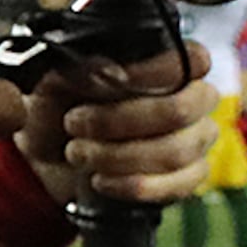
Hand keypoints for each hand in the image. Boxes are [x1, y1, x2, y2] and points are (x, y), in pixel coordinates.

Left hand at [17, 41, 215, 208]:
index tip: (111, 79)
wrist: (49, 156)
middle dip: (119, 121)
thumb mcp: (57, 81)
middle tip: (74, 123)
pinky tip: (101, 180)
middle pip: (181, 111)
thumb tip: (108, 69)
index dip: (156, 71)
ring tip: (77, 153)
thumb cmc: (59, 109)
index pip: (193, 60)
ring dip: (116, 156)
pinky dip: (131, 186)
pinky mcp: (189, 177)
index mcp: (171, 65)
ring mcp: (196, 140)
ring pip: (175, 152)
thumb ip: (82, 69)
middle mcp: (194, 100)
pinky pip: (178, 185)